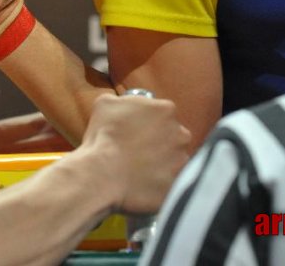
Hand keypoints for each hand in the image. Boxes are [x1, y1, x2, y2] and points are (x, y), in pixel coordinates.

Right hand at [80, 94, 190, 214]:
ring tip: (138, 166)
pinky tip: (139, 181)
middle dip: (159, 140)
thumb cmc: (104, 135)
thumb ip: (122, 100)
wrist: (103, 172)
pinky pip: (167, 182)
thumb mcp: (106, 103)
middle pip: (173, 135)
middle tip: (138, 148)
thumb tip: (123, 104)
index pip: (162, 112)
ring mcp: (180, 161)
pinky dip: (156, 182)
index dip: (148, 120)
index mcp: (166, 110)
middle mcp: (180, 134)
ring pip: (173, 159)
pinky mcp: (174, 185)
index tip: (136, 128)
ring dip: (160, 161)